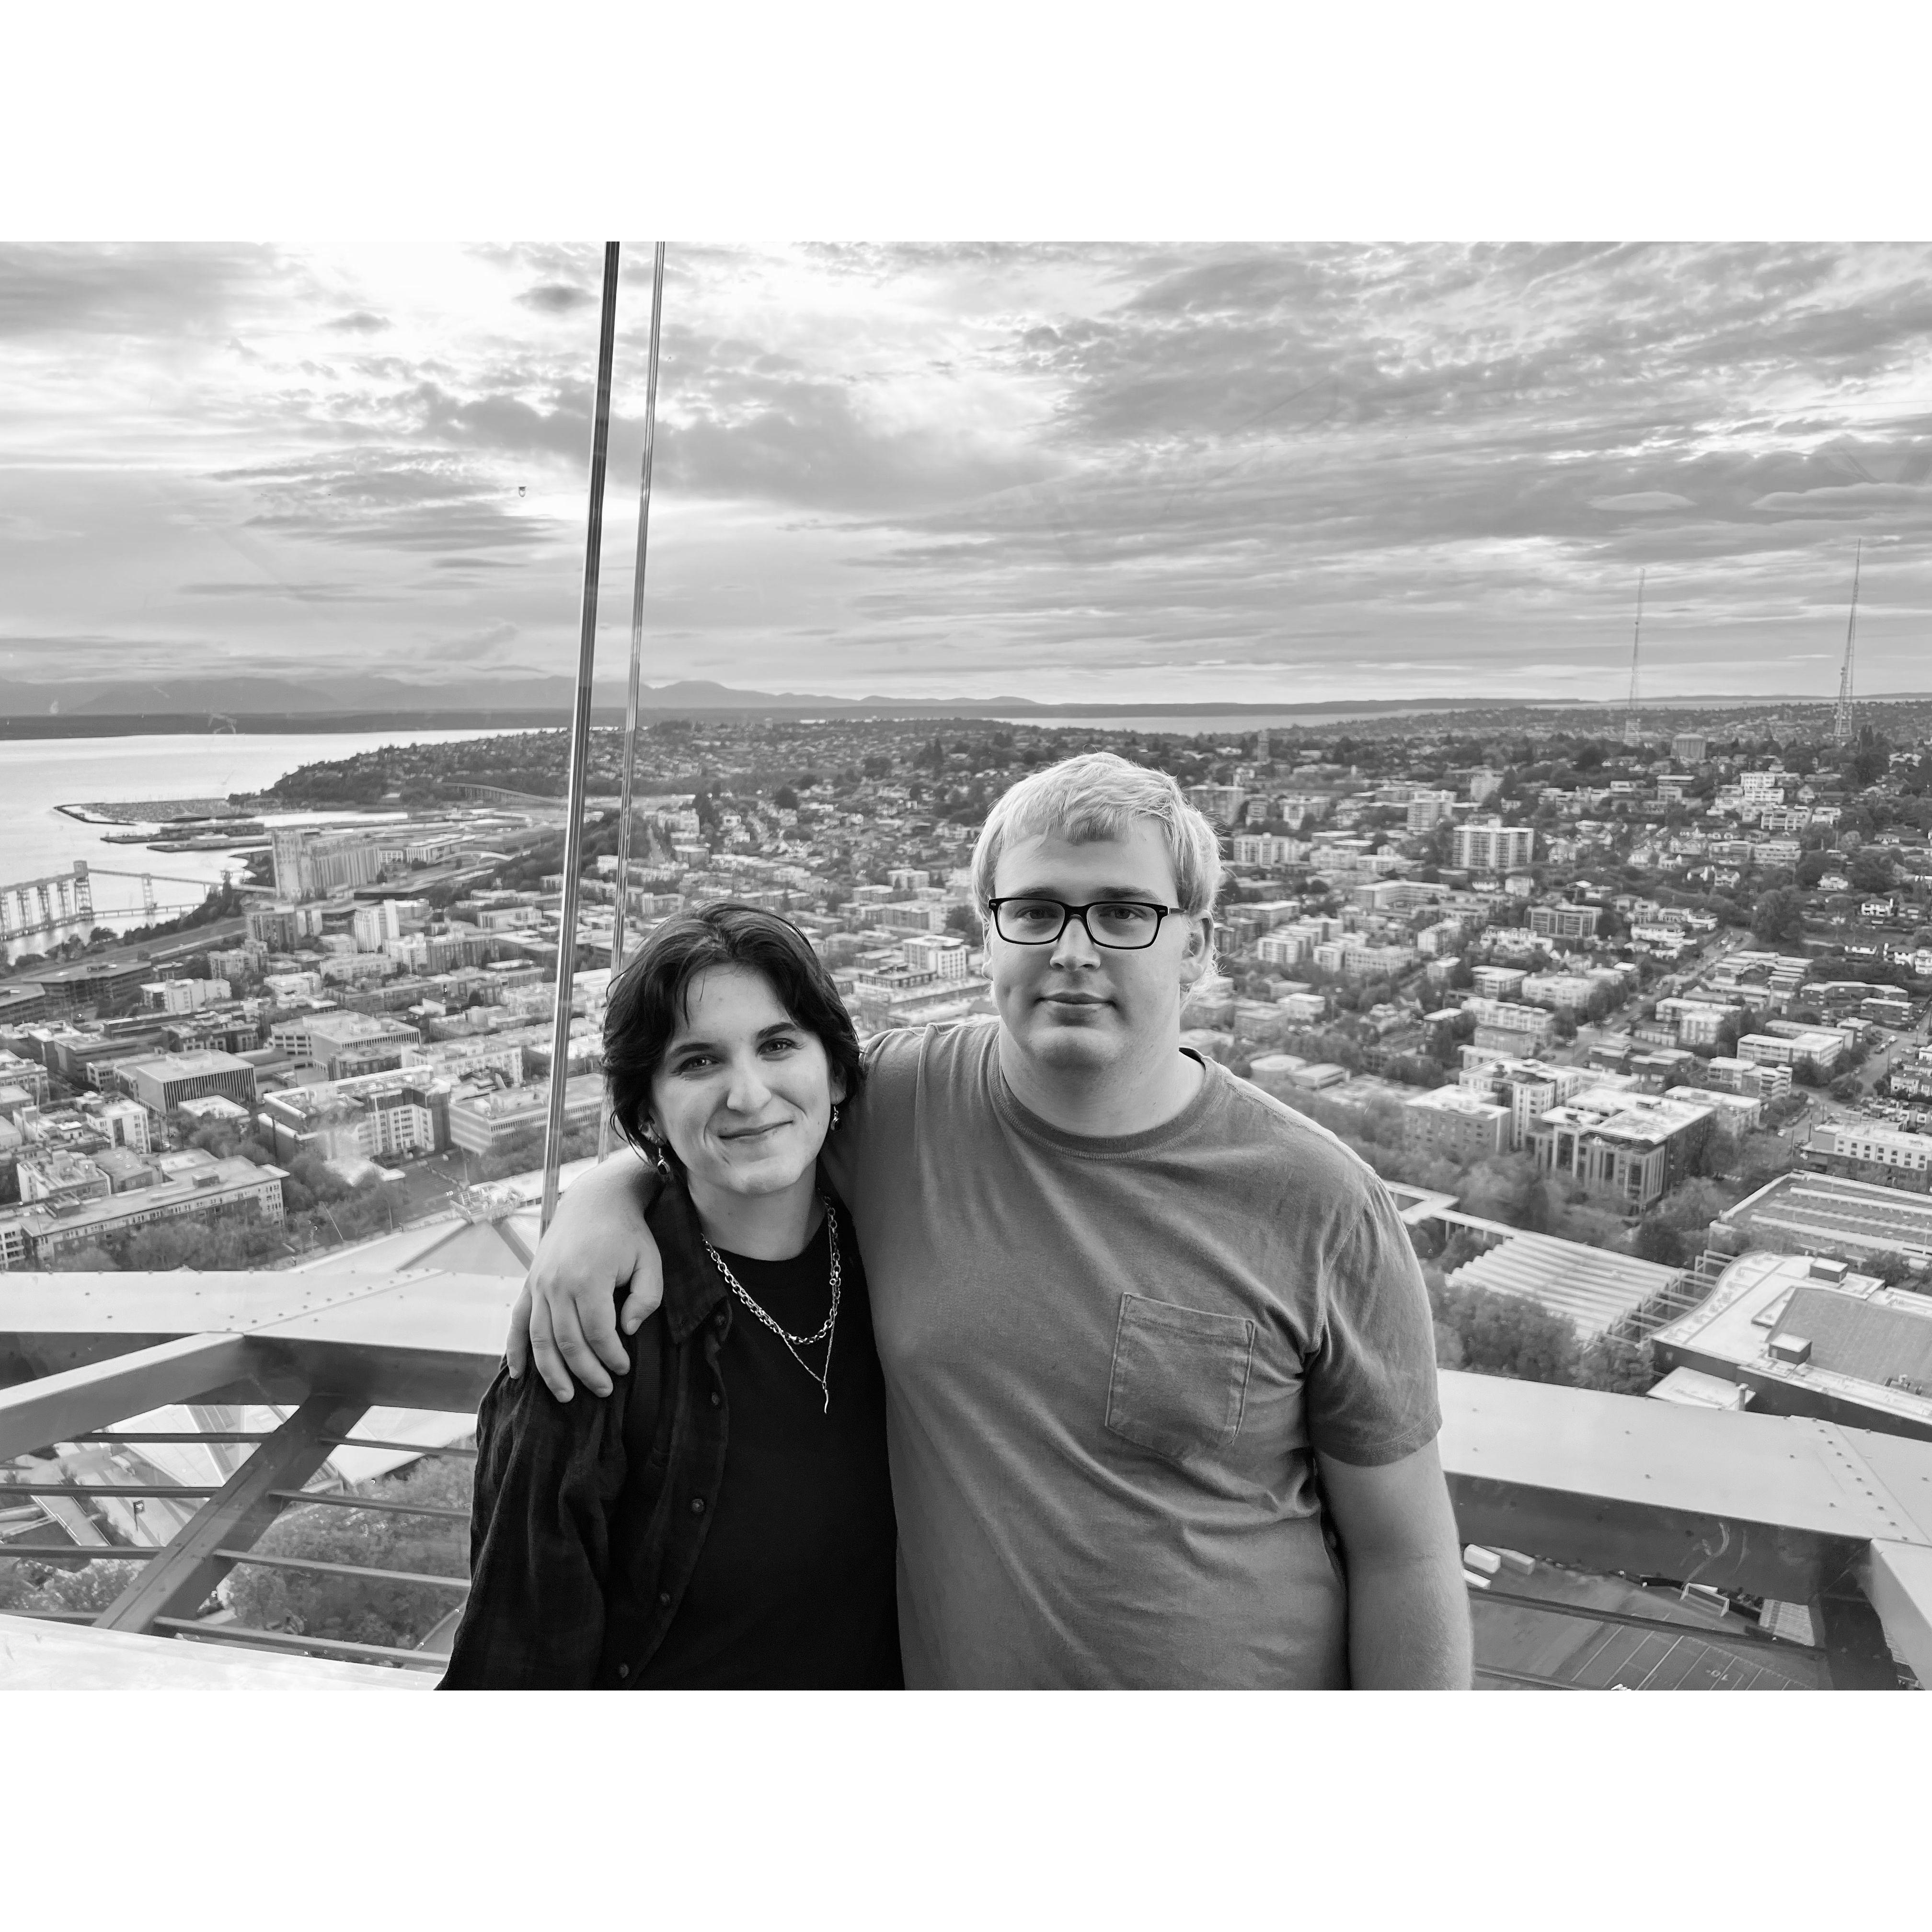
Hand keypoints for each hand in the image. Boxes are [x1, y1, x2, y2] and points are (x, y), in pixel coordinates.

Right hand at [504, 1153, 664, 1400]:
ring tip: (567, 1396)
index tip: (624, 1369)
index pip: (598, 1333)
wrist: (595, 1201)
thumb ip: (646, 1299)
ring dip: (551, 1372)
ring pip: (540, 1339)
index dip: (611, 1357)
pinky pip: (517, 1322)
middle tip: (604, 1391)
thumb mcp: (650, 1261)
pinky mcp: (529, 1282)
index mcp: (589, 1279)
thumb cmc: (627, 1233)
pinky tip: (519, 1375)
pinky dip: (515, 1350)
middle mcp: (557, 1284)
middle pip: (568, 1342)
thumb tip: (626, 1331)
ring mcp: (539, 1284)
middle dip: (586, 1373)